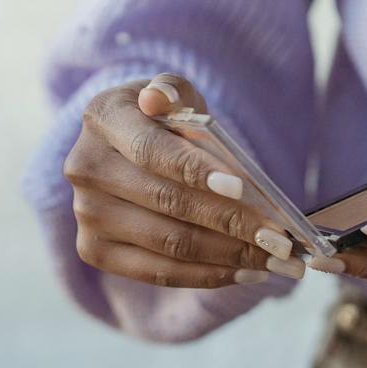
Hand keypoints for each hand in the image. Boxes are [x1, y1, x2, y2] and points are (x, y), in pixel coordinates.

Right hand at [64, 73, 304, 287]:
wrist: (123, 150)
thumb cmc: (161, 120)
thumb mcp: (172, 94)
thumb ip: (174, 91)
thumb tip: (159, 99)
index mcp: (103, 119)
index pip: (152, 150)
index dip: (196, 171)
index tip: (243, 190)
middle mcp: (85, 169)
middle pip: (168, 203)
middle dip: (233, 223)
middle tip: (282, 239)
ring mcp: (86, 215)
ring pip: (169, 245)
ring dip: (230, 256)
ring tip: (276, 262)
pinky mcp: (94, 251)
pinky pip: (158, 273)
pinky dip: (208, 276)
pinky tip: (247, 273)